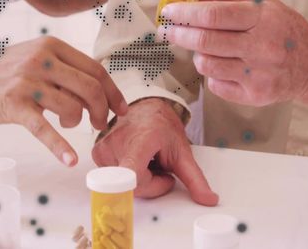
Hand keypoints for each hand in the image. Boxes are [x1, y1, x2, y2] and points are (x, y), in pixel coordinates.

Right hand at [0, 36, 129, 166]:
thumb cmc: (5, 70)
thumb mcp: (37, 56)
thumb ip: (65, 69)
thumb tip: (99, 91)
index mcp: (52, 46)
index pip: (95, 69)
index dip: (113, 92)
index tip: (121, 108)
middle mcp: (42, 60)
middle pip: (90, 88)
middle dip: (101, 110)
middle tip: (99, 123)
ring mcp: (27, 82)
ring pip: (71, 108)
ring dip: (76, 122)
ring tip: (67, 124)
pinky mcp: (14, 105)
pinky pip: (44, 129)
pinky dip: (59, 147)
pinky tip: (70, 159)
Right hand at [92, 98, 218, 205]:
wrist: (146, 108)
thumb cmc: (162, 127)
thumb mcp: (183, 152)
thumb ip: (195, 179)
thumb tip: (209, 200)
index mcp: (141, 140)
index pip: (131, 172)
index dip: (140, 185)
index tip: (145, 183)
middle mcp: (118, 143)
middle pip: (135, 185)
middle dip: (152, 183)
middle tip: (158, 166)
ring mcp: (104, 149)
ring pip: (124, 185)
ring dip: (140, 179)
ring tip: (145, 159)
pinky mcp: (97, 154)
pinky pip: (114, 179)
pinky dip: (128, 175)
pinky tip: (134, 159)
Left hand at [159, 0, 307, 106]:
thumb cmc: (284, 29)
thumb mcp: (263, 1)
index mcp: (262, 18)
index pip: (214, 16)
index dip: (186, 13)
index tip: (169, 11)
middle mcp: (261, 46)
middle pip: (206, 41)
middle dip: (179, 34)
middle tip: (167, 30)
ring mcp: (258, 73)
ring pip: (207, 65)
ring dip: (197, 54)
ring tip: (204, 47)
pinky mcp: (255, 95)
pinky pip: (217, 84)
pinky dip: (213, 73)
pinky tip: (224, 65)